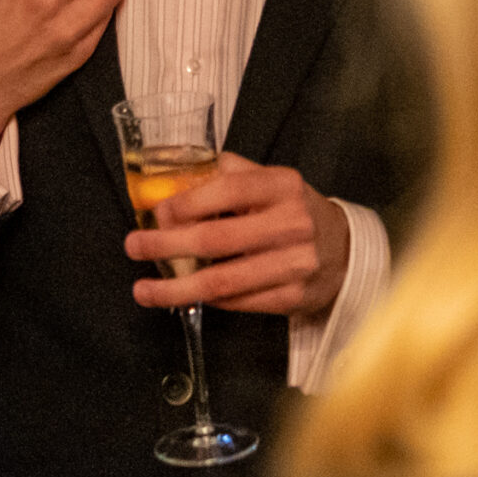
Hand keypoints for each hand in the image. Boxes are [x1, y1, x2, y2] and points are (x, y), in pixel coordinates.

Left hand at [125, 154, 351, 316]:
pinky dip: (207, 299)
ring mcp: (295, 263)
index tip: (157, 213)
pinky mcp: (293, 297)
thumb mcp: (267, 181)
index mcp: (282, 186)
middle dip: (167, 246)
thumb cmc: (291, 211)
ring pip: (223, 281)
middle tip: (134, 247)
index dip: (186, 202)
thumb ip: (224, 174)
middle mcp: (292, 223)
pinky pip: (238, 301)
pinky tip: (184, 295)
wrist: (343, 250)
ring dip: (176, 288)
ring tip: (144, 290)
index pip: (227, 190)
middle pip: (217, 239)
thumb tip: (170, 181)